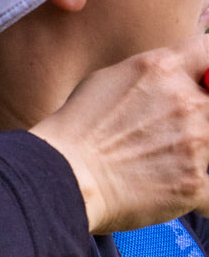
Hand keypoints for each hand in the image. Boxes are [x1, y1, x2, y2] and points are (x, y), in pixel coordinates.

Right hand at [31, 34, 208, 234]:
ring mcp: (195, 142)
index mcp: (163, 69)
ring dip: (191, 150)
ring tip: (152, 162)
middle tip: (167, 130)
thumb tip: (176, 77)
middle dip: (198, 114)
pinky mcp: (194, 181)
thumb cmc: (76, 130)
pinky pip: (207, 184)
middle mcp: (186, 101)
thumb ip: (153, 76)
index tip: (200, 80)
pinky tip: (162, 187)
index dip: (206, 69)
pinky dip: (188, 185)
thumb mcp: (108, 80)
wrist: (62, 178)